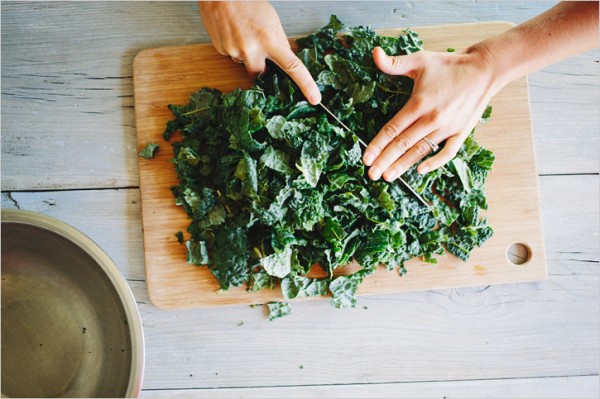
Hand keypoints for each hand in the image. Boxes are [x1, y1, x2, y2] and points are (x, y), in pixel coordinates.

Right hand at [198, 1, 320, 104]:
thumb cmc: (248, 2)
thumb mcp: (272, 20)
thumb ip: (278, 42)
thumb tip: (283, 57)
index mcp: (270, 41)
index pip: (293, 67)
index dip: (306, 85)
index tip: (315, 99)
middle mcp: (252, 50)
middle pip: (261, 74)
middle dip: (261, 66)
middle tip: (258, 49)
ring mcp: (235, 52)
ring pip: (245, 63)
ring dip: (247, 53)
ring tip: (242, 31)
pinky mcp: (222, 51)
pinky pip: (233, 55)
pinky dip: (234, 46)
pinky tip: (232, 31)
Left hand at [363, 46, 499, 180]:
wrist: (484, 69)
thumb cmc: (449, 65)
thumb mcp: (420, 60)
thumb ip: (394, 62)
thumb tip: (374, 53)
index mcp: (419, 103)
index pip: (393, 130)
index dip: (377, 145)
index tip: (366, 158)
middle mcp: (432, 119)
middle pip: (403, 144)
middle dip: (385, 161)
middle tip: (371, 174)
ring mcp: (447, 128)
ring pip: (421, 151)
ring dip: (403, 165)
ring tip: (388, 176)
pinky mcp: (461, 132)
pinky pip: (447, 152)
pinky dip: (435, 162)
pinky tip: (420, 170)